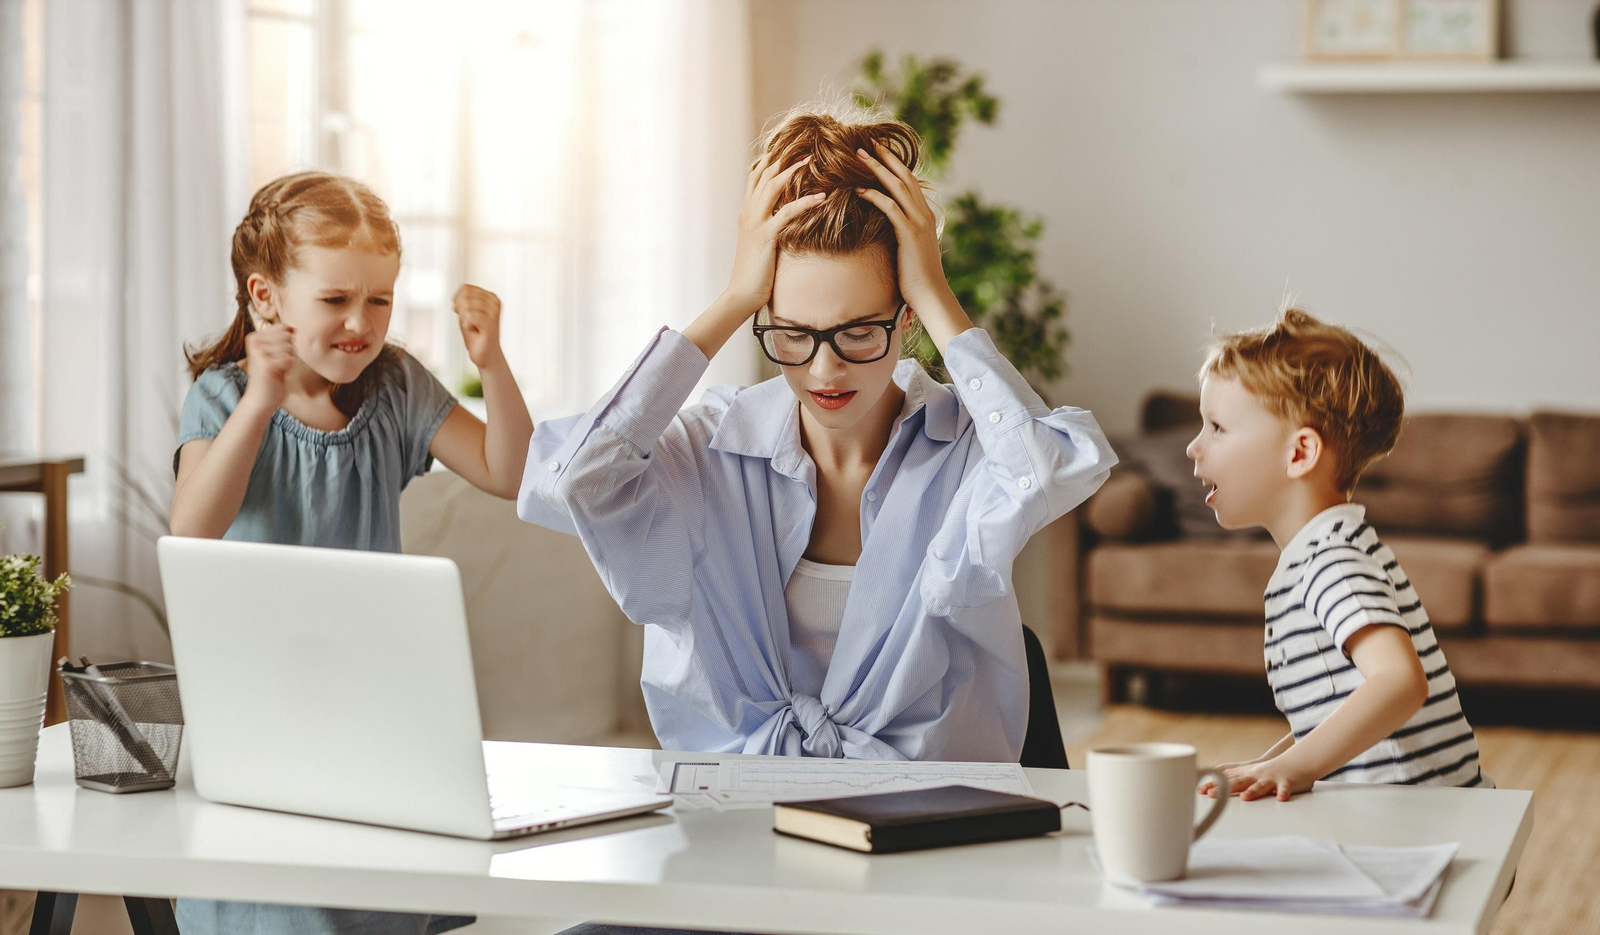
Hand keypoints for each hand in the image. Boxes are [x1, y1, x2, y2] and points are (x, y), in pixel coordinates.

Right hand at [241, 322, 295, 410]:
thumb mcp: (274, 352)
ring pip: (290, 348)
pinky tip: (277, 373)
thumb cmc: (270, 374)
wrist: (260, 397)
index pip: (283, 328)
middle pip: (288, 337)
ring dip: (288, 360)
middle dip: (289, 351)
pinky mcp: (266, 363)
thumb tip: (294, 328)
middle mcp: (254, 341)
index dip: (287, 343)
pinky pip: (290, 359)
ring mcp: (259, 351)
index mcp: (254, 336)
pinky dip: (288, 368)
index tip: (276, 355)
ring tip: (276, 368)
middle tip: (277, 363)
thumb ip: (282, 338)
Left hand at [453, 284, 503, 368]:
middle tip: (469, 323)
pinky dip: (467, 325)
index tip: (464, 313)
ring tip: (474, 327)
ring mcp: (494, 312)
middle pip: (465, 296)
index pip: (466, 288)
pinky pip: (469, 316)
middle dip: (461, 310)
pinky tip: (475, 331)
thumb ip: (464, 299)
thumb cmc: (476, 335)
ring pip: (466, 306)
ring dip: (465, 319)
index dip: (458, 300)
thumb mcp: (466, 312)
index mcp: (491, 297)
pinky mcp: (491, 323)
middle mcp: (495, 302)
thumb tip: (462, 288)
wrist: (486, 356)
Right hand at [723, 151, 824, 315]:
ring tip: (812, 160)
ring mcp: (755, 222)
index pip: (755, 176)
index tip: (788, 148)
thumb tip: (785, 217)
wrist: (741, 293)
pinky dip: (805, 203)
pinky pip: (787, 213)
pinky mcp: (765, 236)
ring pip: (773, 186)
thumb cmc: (753, 272)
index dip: (771, 160)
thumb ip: (768, 225)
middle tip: (806, 148)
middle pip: (764, 174)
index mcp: (746, 212)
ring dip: (794, 171)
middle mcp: (748, 212)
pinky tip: (821, 198)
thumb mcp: (759, 242)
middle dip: (784, 159)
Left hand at [853, 141, 955, 314]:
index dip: (895, 165)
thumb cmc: (918, 276)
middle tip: (867, 144)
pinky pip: (890, 208)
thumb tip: (888, 226)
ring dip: (877, 170)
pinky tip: (858, 190)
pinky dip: (874, 195)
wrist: (931, 294)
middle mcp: (925, 213)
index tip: (879, 152)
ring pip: (897, 187)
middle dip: (885, 158)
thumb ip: (903, 231)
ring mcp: (919, 222)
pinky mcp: (909, 233)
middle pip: (904, 177)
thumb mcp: (911, 248)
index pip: (910, 182)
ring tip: (859, 157)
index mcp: (926, 215)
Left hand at [1217, 755, 1319, 801]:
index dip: (1213, 784)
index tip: (1199, 791)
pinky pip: (1285, 788)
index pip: (1226, 779)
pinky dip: (1283, 793)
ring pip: (1260, 785)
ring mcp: (1270, 778)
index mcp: (1246, 774)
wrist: (1295, 762)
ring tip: (1245, 797)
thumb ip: (1234, 779)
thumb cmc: (1270, 772)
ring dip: (1253, 791)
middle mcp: (1256, 775)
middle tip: (1211, 794)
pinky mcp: (1286, 782)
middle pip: (1238, 782)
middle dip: (1224, 788)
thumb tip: (1212, 786)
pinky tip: (1281, 798)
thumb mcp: (1250, 773)